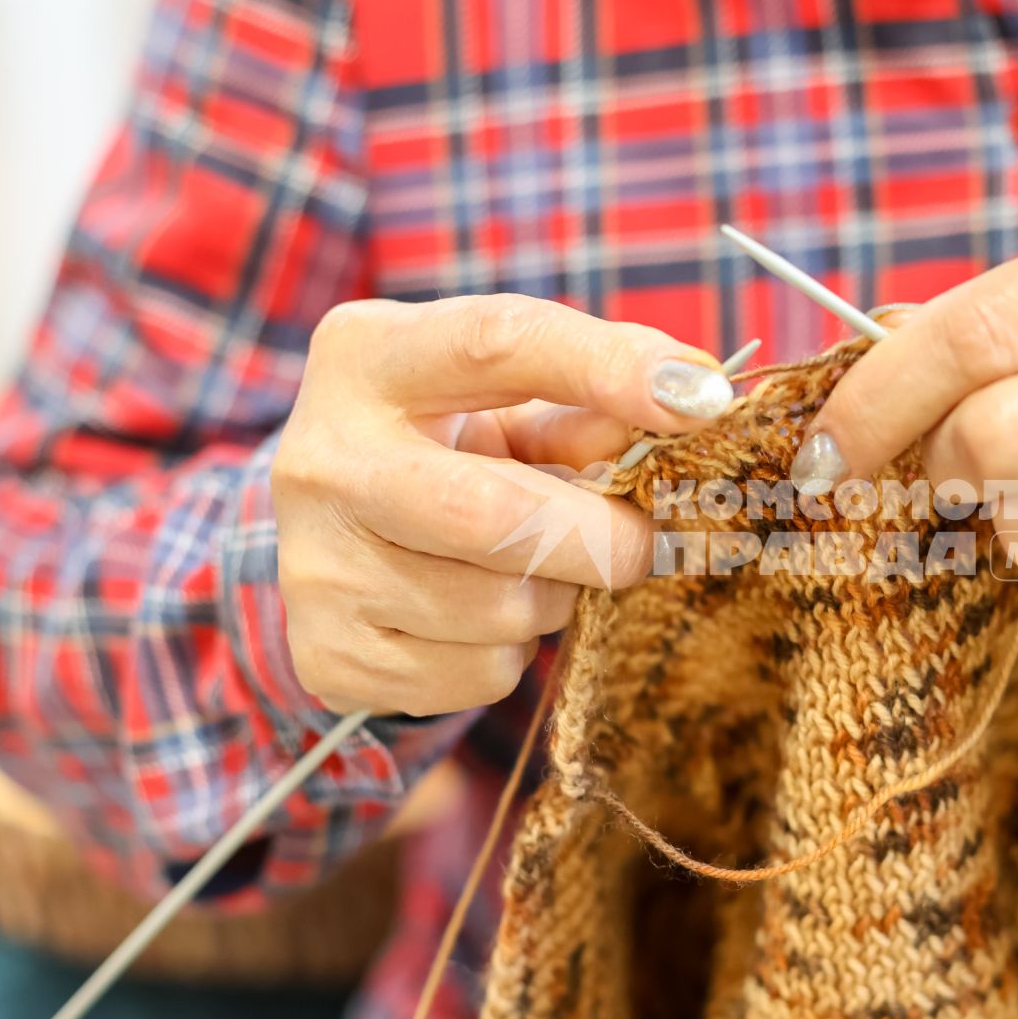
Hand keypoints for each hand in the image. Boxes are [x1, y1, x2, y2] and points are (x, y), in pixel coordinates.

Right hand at [272, 294, 732, 715]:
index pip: (499, 343)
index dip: (609, 367)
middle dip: (600, 538)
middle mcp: (322, 458)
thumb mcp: (504, 401)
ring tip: (526, 570)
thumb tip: (694, 405)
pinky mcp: (330, 656)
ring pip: (500, 609)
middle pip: (494, 515)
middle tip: (646, 544)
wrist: (330, 538)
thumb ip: (591, 397)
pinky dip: (507, 655)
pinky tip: (475, 618)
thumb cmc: (448, 447)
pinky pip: (478, 675)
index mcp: (368, 357)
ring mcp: (315, 566)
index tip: (702, 395)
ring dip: (550, 599)